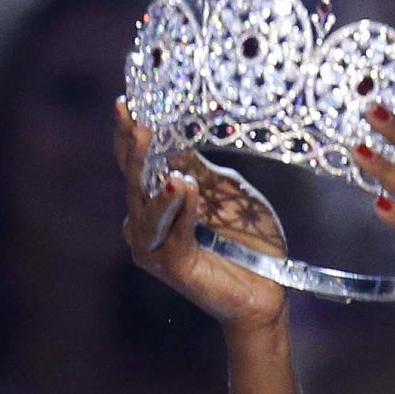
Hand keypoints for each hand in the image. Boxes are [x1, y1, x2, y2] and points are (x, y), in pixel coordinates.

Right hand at [114, 102, 290, 336]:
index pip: (133, 163)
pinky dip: (182, 209)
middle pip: (133, 181)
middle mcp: (148, 223)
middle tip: (138, 124)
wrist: (268, 288)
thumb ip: (196, 167)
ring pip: (145, 209)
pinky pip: (175, 233)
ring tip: (164, 160)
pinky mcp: (173, 266)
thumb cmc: (246, 239)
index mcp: (156, 200)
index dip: (127, 135)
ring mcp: (156, 247)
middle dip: (135, 152)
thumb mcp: (222, 190)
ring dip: (152, 181)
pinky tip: (187, 188)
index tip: (126, 105)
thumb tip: (173, 132)